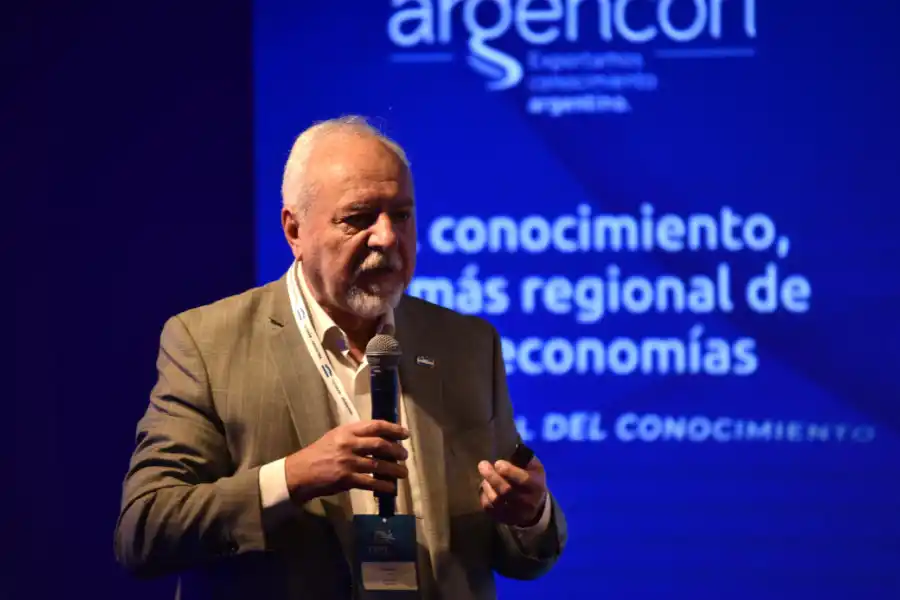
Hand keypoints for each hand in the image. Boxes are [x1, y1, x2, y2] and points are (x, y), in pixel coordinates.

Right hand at [284, 420, 408, 503]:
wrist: (300, 473)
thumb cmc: (318, 453)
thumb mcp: (335, 437)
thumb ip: (354, 435)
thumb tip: (379, 438)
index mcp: (347, 431)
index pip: (375, 426)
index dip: (393, 429)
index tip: (405, 434)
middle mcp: (349, 444)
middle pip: (380, 445)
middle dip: (397, 450)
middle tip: (405, 456)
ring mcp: (348, 462)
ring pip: (379, 465)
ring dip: (395, 469)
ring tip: (403, 473)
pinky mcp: (347, 479)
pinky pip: (372, 482)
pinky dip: (384, 485)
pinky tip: (391, 488)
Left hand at [478, 456, 546, 526]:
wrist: (535, 506)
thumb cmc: (532, 479)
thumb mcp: (534, 467)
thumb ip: (524, 458)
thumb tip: (510, 447)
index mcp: (536, 486)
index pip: (523, 480)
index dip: (509, 471)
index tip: (498, 463)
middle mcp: (528, 502)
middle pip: (506, 491)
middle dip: (492, 476)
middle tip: (482, 465)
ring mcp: (516, 513)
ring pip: (496, 501)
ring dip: (487, 486)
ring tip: (484, 477)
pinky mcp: (505, 519)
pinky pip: (489, 509)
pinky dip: (484, 496)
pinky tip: (485, 488)